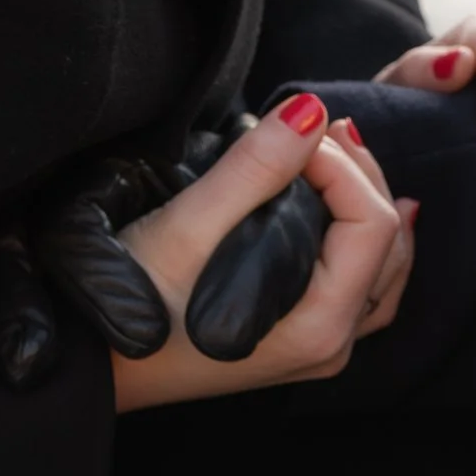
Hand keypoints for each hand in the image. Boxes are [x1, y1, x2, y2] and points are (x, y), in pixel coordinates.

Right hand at [109, 96, 413, 411]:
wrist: (89, 364)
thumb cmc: (129, 305)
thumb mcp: (186, 228)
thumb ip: (254, 169)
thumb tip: (310, 110)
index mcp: (317, 325)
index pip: (371, 222)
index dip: (342, 164)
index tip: (292, 132)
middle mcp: (329, 345)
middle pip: (387, 241)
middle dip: (358, 174)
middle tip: (316, 127)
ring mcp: (318, 349)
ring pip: (384, 266)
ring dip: (367, 202)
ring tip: (339, 153)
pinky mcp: (299, 341)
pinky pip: (365, 289)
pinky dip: (368, 244)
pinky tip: (362, 214)